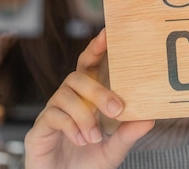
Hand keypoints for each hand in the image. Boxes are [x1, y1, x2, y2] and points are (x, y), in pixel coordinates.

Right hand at [24, 29, 154, 168]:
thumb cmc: (86, 164)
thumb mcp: (113, 149)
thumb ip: (128, 134)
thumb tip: (150, 118)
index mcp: (85, 99)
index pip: (88, 66)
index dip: (95, 48)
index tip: (107, 33)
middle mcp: (67, 101)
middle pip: (76, 77)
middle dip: (98, 90)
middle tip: (116, 109)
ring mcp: (51, 113)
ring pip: (65, 95)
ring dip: (85, 115)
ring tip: (94, 137)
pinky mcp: (38, 130)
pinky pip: (53, 115)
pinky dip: (71, 126)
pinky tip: (80, 140)